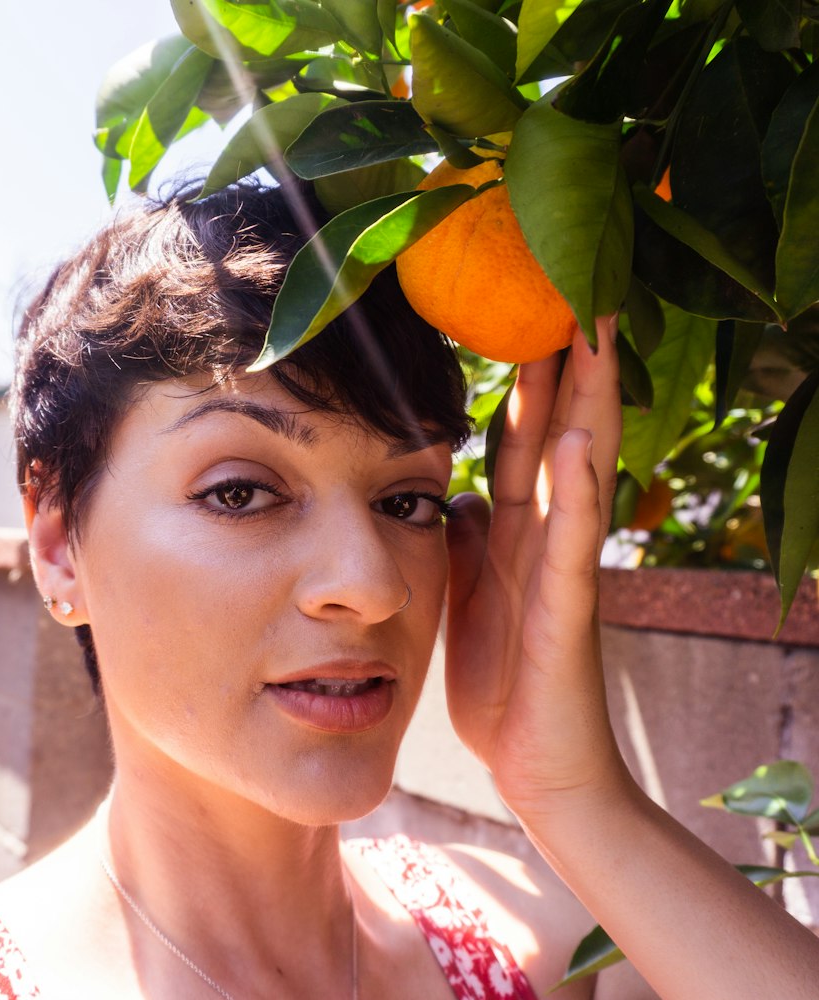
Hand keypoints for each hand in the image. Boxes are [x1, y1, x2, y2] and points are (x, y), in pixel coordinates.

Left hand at [445, 318, 628, 824]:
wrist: (536, 761)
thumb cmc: (505, 677)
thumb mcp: (469, 592)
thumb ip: (465, 537)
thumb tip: (454, 487)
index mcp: (515, 531)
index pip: (523, 437)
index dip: (526, 376)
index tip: (522, 308)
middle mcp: (545, 535)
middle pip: (558, 430)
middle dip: (565, 359)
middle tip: (572, 280)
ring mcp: (562, 568)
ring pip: (578, 466)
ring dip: (586, 398)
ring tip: (592, 328)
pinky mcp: (567, 610)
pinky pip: (574, 542)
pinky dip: (579, 490)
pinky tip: (583, 442)